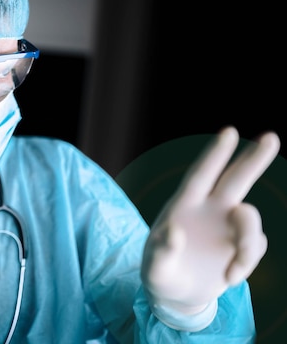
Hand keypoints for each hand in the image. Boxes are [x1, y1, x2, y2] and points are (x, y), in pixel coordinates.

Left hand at [141, 126, 279, 315]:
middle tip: (272, 137)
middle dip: (253, 159)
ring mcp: (227, 225)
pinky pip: (257, 245)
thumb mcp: (154, 267)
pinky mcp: (240, 244)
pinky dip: (246, 263)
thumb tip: (174, 232)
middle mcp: (208, 209)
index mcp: (183, 206)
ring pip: (250, 216)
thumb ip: (161, 251)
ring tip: (233, 271)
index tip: (228, 132)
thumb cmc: (160, 274)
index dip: (214, 155)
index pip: (200, 176)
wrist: (177, 295)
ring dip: (248, 241)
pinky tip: (228, 278)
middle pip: (234, 178)